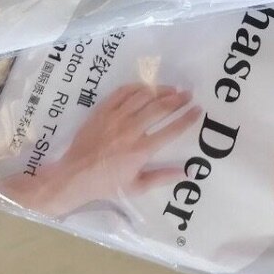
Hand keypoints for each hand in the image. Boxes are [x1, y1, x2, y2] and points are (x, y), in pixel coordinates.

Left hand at [0, 83, 200, 216]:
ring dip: (160, 90)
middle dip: (178, 99)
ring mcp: (115, 118)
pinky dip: (137, 87)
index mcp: (141, 151)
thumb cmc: (107, 184)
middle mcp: (131, 131)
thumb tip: (188, 173)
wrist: (75, 175)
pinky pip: (122, 92)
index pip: (171, 130)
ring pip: (142, 96)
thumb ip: (162, 177)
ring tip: (171, 88)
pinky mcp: (102, 111)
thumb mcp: (136, 187)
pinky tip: (146, 87)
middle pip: (160, 108)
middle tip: (188, 94)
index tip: (198, 110)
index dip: (187, 118)